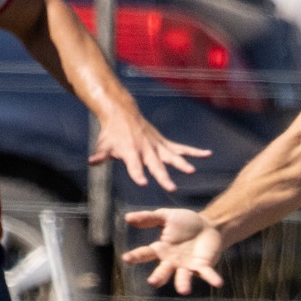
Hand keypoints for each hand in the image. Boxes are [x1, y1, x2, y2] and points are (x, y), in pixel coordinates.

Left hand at [91, 111, 210, 193]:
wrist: (122, 113)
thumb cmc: (111, 133)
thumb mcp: (104, 144)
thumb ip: (100, 155)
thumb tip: (92, 161)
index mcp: (131, 151)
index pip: (134, 166)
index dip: (138, 174)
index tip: (144, 183)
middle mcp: (146, 149)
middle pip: (156, 165)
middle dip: (163, 176)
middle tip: (172, 188)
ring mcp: (157, 146)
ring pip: (171, 156)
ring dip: (182, 163)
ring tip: (191, 171)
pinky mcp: (164, 143)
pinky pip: (181, 148)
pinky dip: (194, 152)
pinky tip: (208, 154)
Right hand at [120, 207, 225, 293]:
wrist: (209, 225)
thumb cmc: (185, 222)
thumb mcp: (166, 216)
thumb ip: (149, 218)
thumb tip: (128, 218)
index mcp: (161, 249)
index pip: (145, 254)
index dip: (135, 256)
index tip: (126, 258)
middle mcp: (171, 261)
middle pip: (163, 271)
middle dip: (158, 277)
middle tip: (153, 282)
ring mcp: (187, 266)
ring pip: (183, 278)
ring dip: (183, 284)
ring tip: (183, 291)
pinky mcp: (203, 266)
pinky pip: (207, 274)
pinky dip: (212, 278)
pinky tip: (218, 284)